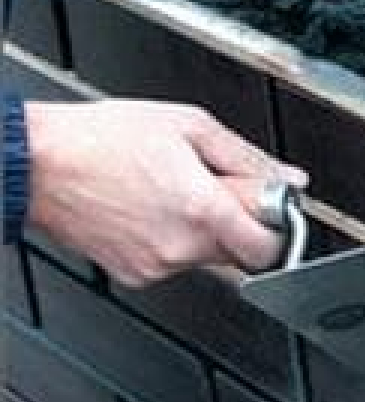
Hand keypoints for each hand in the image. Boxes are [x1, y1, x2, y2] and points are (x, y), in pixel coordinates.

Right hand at [25, 100, 308, 287]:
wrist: (36, 163)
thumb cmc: (101, 138)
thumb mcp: (190, 126)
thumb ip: (248, 158)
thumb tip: (290, 179)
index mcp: (202, 209)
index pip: (269, 248)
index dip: (277, 226)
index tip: (272, 206)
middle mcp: (181, 247)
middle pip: (241, 252)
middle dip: (240, 222)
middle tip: (216, 186)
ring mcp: (156, 266)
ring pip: (208, 257)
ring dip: (205, 229)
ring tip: (173, 190)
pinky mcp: (135, 275)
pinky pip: (175, 262)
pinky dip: (174, 238)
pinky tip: (152, 207)